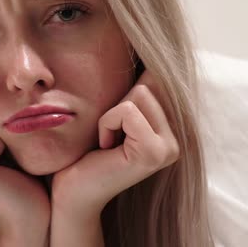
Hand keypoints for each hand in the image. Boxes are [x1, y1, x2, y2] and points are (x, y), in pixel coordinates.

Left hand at [51, 69, 179, 219]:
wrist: (72, 192)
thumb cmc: (86, 152)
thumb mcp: (114, 115)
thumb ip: (135, 92)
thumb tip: (149, 55)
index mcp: (170, 129)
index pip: (154, 81)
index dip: (124, 97)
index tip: (114, 127)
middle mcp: (175, 140)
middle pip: (146, 86)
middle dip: (117, 106)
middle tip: (109, 137)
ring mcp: (168, 148)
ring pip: (138, 94)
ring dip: (110, 116)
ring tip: (108, 143)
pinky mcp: (153, 152)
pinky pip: (126, 111)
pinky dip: (107, 124)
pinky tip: (105, 149)